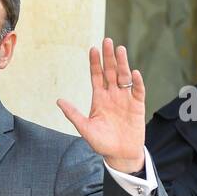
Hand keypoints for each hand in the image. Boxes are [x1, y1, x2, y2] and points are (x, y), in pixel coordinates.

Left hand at [57, 38, 146, 172]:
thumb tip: (58, 101)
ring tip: (120, 49)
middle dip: (108, 57)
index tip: (93, 48)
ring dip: (122, 63)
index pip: (96, 76)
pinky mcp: (137, 105)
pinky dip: (136, 82)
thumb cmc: (102, 143)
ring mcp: (125, 99)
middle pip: (110, 72)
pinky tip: (133, 73)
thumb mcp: (85, 128)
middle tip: (107, 40)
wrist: (120, 154)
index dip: (95, 63)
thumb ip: (73, 114)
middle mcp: (112, 95)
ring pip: (124, 77)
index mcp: (99, 98)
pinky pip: (137, 90)